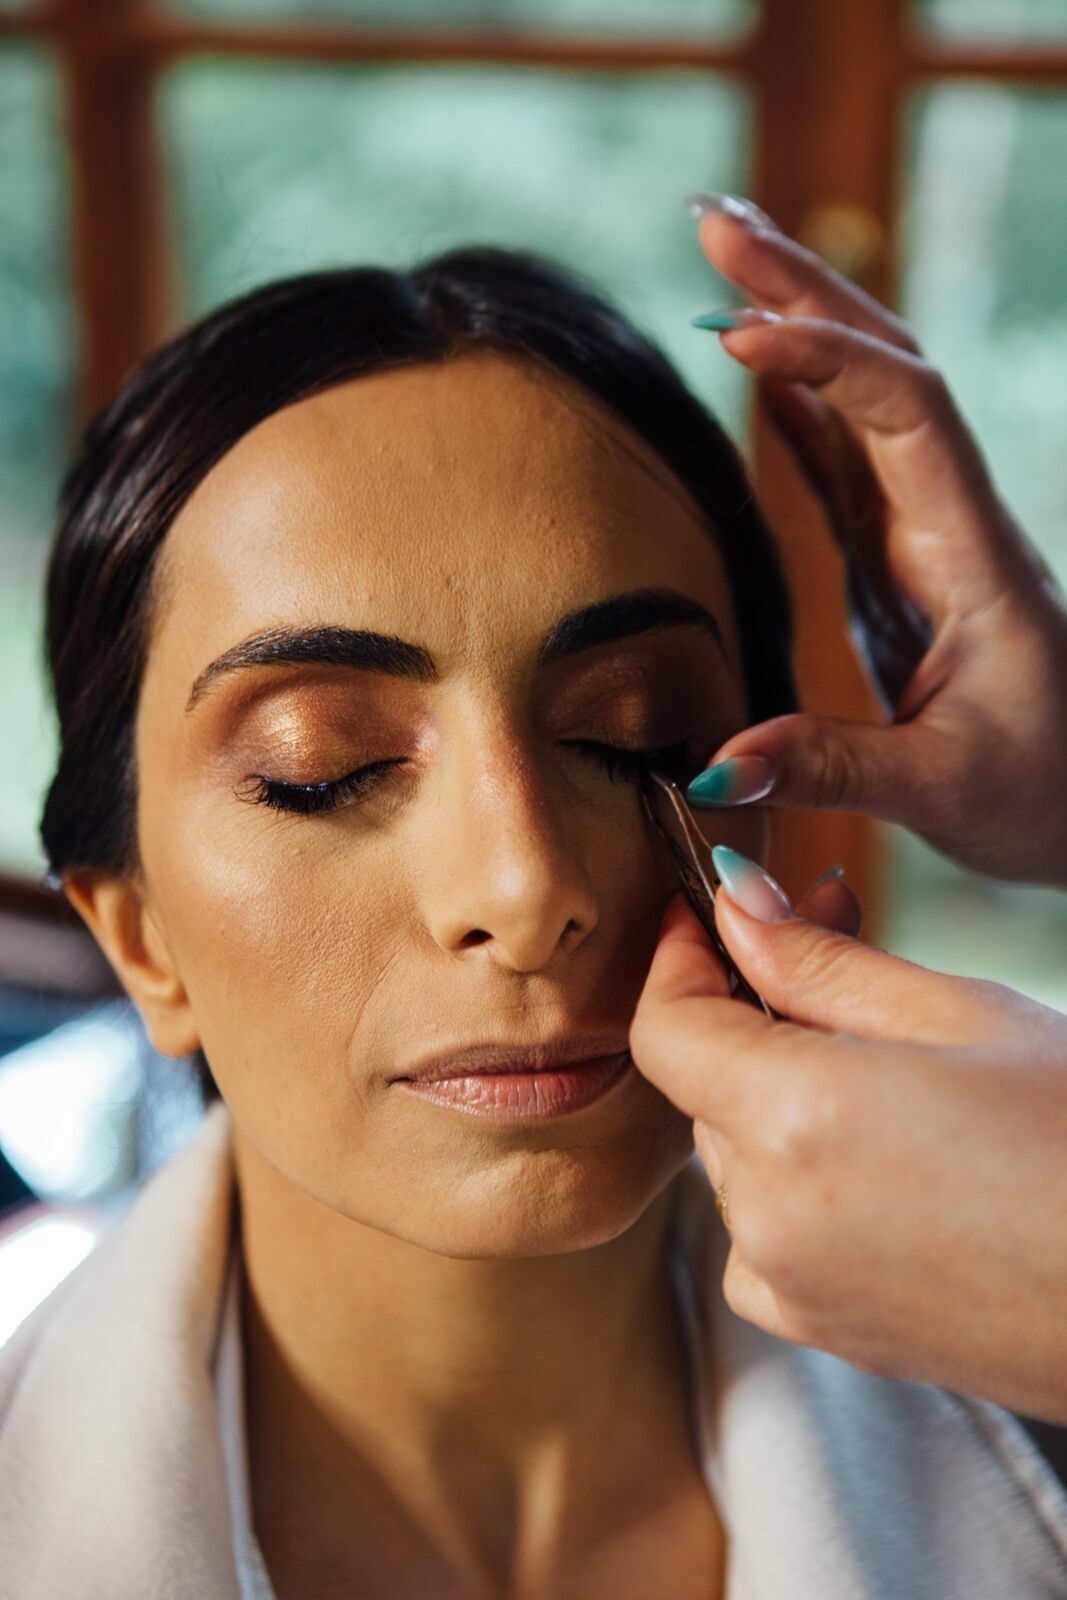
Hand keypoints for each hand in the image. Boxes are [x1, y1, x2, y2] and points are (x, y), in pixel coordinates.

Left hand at [630, 856, 1066, 1422]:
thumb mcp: (960, 1015)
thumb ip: (820, 962)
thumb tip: (734, 902)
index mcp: (796, 1120)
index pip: (665, 1030)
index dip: (675, 962)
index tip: (703, 916)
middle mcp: (770, 1214)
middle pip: (705, 1087)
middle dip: (751, 1009)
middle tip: (828, 935)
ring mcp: (793, 1285)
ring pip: (733, 1155)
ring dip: (774, 1091)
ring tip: (877, 1049)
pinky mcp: (825, 1332)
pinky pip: (761, 1230)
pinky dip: (790, 1179)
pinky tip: (875, 1151)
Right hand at [683, 193, 1066, 888]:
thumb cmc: (1043, 794)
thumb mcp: (940, 790)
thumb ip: (830, 765)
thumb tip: (716, 771)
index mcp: (972, 556)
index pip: (907, 415)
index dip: (827, 364)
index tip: (739, 338)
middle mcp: (948, 523)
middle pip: (884, 367)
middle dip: (803, 289)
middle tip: (715, 221)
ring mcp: (919, 537)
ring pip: (860, 398)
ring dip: (797, 323)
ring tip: (723, 256)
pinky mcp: (893, 566)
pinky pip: (842, 462)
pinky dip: (798, 404)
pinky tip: (756, 367)